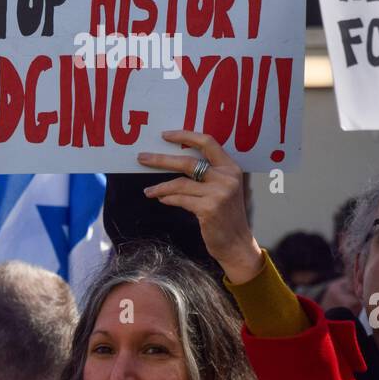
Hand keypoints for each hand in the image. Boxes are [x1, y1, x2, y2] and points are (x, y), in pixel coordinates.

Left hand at [137, 131, 263, 283]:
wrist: (237, 243)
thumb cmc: (226, 215)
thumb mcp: (224, 189)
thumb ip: (208, 174)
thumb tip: (173, 161)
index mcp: (231, 168)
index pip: (208, 142)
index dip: (185, 136)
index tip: (165, 135)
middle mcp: (227, 177)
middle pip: (188, 161)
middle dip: (161, 159)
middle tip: (142, 158)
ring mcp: (218, 193)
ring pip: (180, 183)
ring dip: (160, 186)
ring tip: (149, 190)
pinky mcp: (209, 209)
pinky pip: (180, 199)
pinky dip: (167, 198)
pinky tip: (161, 199)